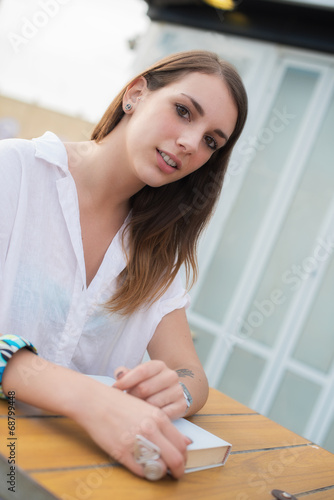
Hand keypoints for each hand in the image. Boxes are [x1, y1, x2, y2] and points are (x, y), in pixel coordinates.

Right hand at [75, 380, 190, 478]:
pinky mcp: (121, 452)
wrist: (94, 401)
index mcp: (159, 417)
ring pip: (160, 468)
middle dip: (178, 469)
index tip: (181, 461)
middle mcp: (150, 429)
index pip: (181, 444)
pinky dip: (145, 473)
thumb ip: (165, 425)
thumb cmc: (119, 404)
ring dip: (161, 473)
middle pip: (176, 458)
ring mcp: (136, 441)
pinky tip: (142, 468)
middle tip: (176, 473)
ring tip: (158, 471)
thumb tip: (185, 441)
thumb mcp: (147, 409)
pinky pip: (141, 471)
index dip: (184, 456)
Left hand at [112, 360, 187, 419]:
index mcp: (159, 365)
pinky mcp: (182, 405)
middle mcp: (170, 376)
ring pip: (152, 403)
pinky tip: (145, 417)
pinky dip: (151, 417)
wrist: (175, 391)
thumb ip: (126, 373)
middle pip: (144, 388)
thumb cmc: (150, 383)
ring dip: (140, 409)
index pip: (141, 371)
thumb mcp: (140, 375)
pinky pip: (162, 415)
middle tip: (126, 402)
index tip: (114, 388)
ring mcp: (177, 391)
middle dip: (132, 397)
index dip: (126, 381)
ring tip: (135, 410)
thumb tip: (119, 375)